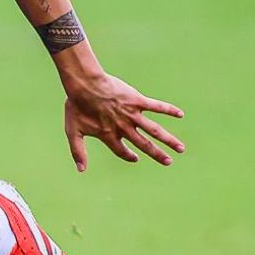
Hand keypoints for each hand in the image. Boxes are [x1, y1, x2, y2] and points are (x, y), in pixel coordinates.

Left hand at [62, 73, 185, 170]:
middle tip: (168, 162)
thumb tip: (80, 170)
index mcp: (109, 135)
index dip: (127, 156)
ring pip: (155, 130)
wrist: (85, 85)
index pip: (121, 150)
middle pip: (144, 145)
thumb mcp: (73, 131)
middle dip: (157, 154)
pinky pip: (156, 107)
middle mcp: (124, 128)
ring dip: (168, 139)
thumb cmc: (77, 106)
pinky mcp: (137, 101)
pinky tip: (180, 114)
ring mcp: (132, 115)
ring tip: (181, 148)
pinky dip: (168, 110)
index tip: (135, 158)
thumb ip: (78, 151)